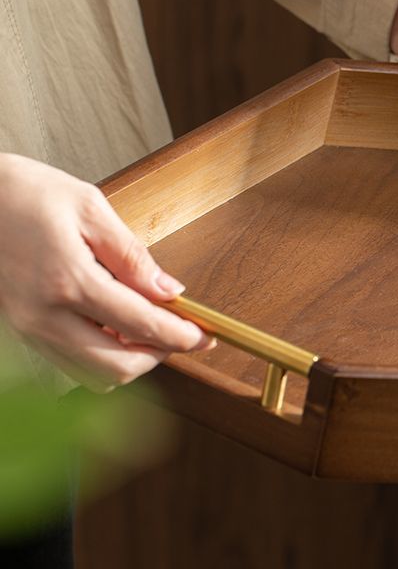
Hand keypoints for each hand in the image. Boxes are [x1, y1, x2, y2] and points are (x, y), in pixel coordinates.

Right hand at [0, 154, 212, 392]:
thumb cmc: (24, 193)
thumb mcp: (89, 208)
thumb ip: (132, 255)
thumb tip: (170, 291)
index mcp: (68, 280)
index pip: (140, 324)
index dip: (181, 336)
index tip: (205, 336)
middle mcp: (45, 316)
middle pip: (118, 367)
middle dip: (158, 355)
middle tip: (179, 332)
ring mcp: (29, 329)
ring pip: (93, 375)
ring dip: (129, 359)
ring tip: (147, 326)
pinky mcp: (22, 331)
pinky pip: (71, 363)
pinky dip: (102, 355)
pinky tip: (114, 327)